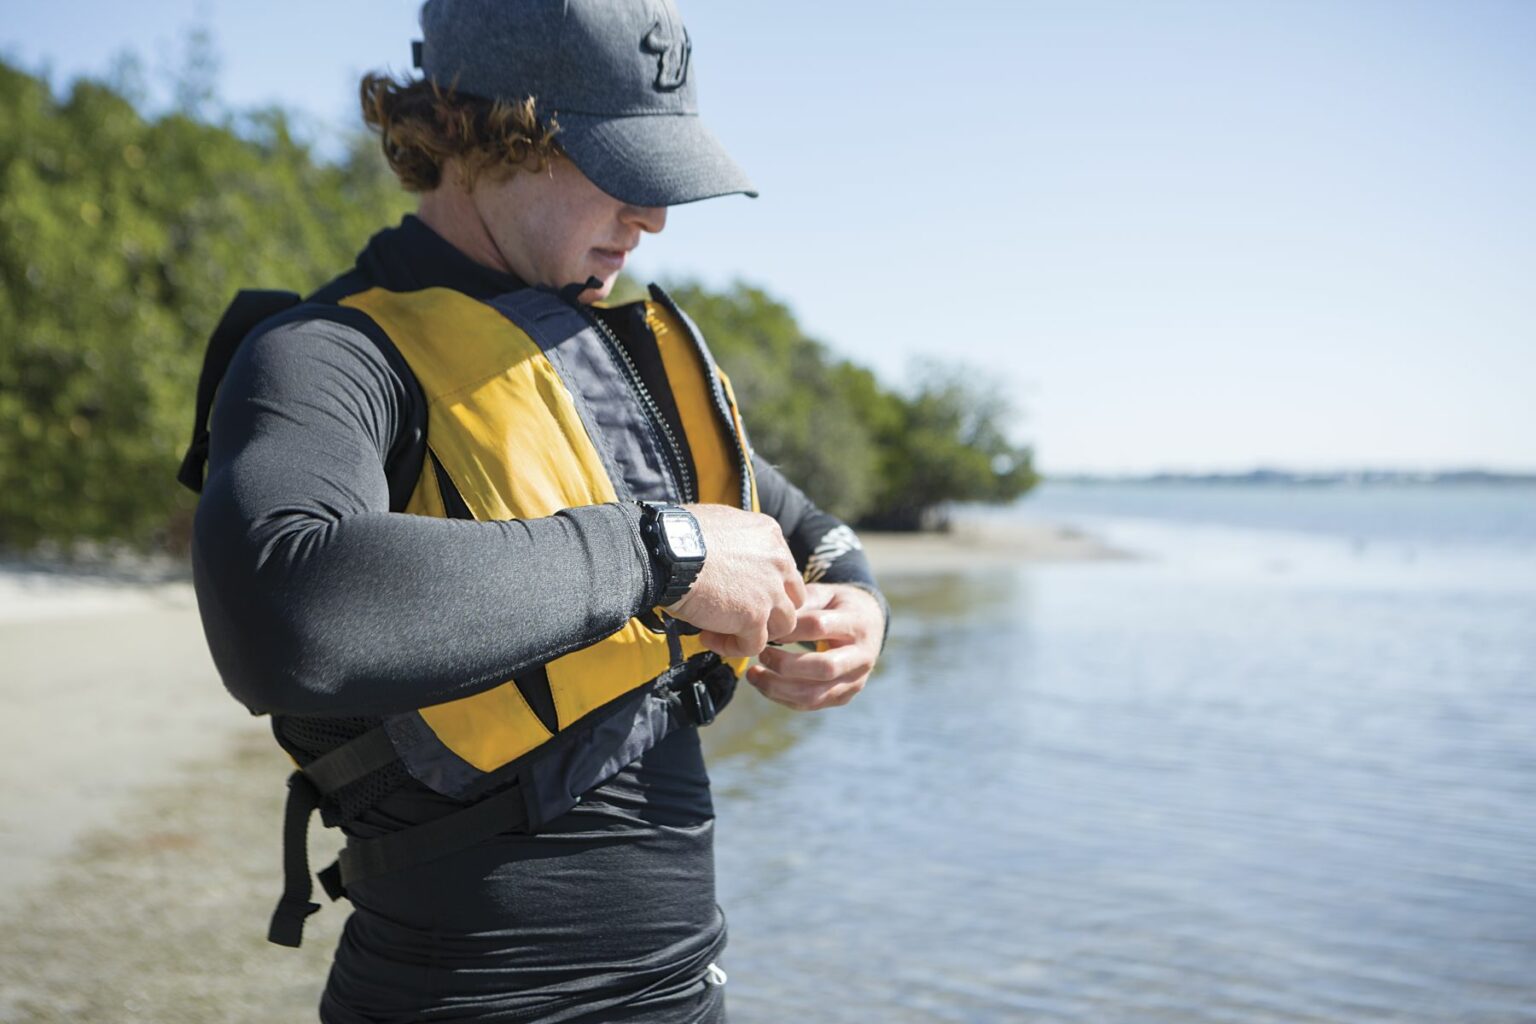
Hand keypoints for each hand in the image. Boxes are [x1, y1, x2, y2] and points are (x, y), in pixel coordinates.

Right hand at [663, 504, 804, 658]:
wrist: (667, 553)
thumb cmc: (679, 535)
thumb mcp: (720, 523)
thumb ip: (737, 541)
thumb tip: (729, 556)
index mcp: (770, 535)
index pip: (784, 569)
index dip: (765, 585)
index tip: (739, 592)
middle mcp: (778, 562)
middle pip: (793, 597)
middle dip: (771, 610)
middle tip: (742, 616)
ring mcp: (769, 591)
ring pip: (783, 624)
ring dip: (757, 631)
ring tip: (724, 630)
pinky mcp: (754, 616)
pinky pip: (755, 645)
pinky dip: (733, 648)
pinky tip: (708, 638)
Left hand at [747, 583, 882, 710]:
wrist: (869, 626)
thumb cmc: (837, 606)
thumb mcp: (824, 594)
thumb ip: (800, 603)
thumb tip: (768, 620)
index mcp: (857, 624)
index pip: (819, 627)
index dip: (788, 630)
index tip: (765, 628)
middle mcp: (862, 656)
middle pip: (823, 668)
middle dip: (785, 664)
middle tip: (761, 653)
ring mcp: (855, 681)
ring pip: (815, 694)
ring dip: (778, 688)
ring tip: (753, 674)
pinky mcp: (843, 697)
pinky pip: (810, 704)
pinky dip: (782, 697)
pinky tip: (764, 684)